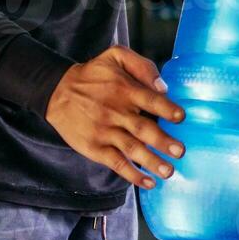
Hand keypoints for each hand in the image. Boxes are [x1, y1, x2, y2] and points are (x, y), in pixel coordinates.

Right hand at [45, 46, 184, 188]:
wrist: (58, 92)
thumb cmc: (93, 75)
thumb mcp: (115, 57)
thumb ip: (142, 66)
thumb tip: (163, 87)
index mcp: (124, 89)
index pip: (150, 100)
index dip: (166, 108)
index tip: (180, 117)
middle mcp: (115, 112)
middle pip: (143, 129)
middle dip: (163, 141)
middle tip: (180, 151)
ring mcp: (105, 132)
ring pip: (132, 149)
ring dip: (152, 162)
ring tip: (169, 171)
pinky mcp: (95, 148)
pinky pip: (116, 163)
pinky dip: (132, 174)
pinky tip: (148, 182)